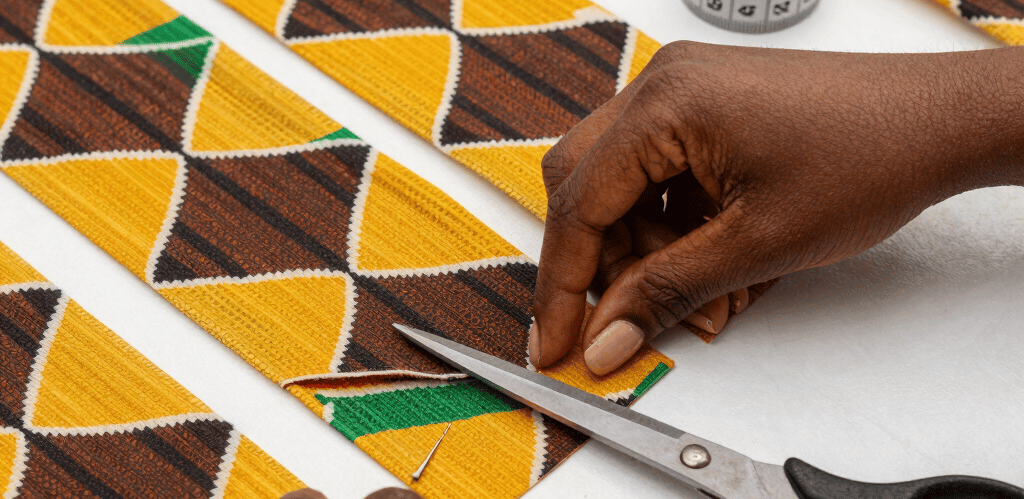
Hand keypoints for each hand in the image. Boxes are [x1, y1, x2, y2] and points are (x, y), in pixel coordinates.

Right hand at [530, 42, 1023, 374]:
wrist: (942, 121)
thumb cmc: (873, 155)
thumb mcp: (758, 244)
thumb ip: (666, 293)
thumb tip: (605, 337)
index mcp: (664, 105)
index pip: (578, 205)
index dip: (562, 286)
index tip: (555, 342)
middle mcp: (662, 86)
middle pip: (585, 189)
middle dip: (601, 265)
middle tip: (619, 321)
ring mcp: (683, 94)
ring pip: (621, 188)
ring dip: (645, 252)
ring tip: (701, 297)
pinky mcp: (705, 110)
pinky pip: (659, 177)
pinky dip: (672, 227)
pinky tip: (711, 262)